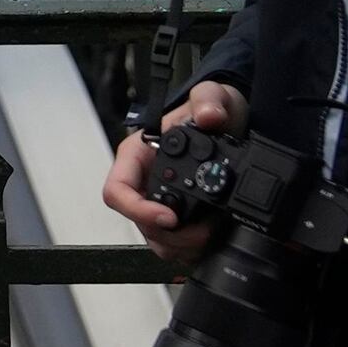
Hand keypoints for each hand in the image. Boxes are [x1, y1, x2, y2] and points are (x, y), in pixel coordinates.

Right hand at [100, 81, 238, 275]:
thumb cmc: (212, 109)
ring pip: (155, 239)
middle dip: (172, 235)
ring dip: (181, 246)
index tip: (170, 217)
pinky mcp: (175, 217)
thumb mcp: (214, 96)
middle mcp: (142, 181)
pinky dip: (189, 250)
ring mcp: (157, 201)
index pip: (117, 190)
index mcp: (137, 155)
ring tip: (210, 236)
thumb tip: (208, 116)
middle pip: (138, 223)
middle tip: (204, 232)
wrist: (230, 122)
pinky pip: (172, 245)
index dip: (138, 210)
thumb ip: (209, 101)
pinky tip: (209, 241)